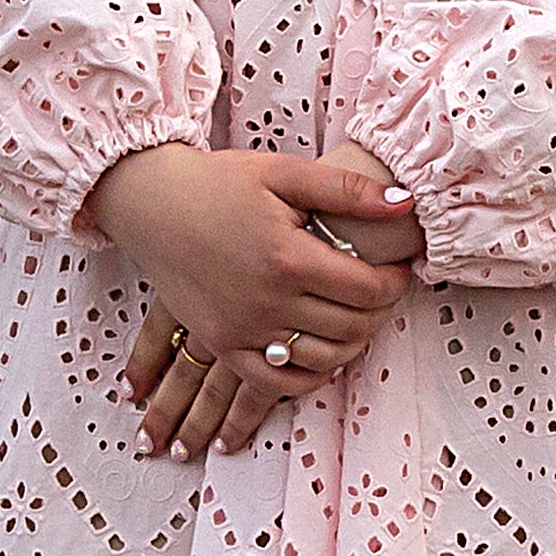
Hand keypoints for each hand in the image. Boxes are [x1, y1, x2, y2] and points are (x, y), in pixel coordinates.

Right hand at [86, 140, 418, 452]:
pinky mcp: (222, 344)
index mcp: (287, 256)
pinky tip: (321, 352)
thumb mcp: (282, 172)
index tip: (398, 267)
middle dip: (380, 310)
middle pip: (351, 326)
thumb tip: (406, 204)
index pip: (368, 289)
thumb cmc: (218, 182)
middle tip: (382, 290)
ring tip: (355, 316)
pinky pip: (277, 383)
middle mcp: (266, 301)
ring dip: (352, 343)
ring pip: (323, 359)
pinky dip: (309, 376)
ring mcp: (242, 329)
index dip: (395, 281)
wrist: (149, 203)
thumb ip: (346, 190)